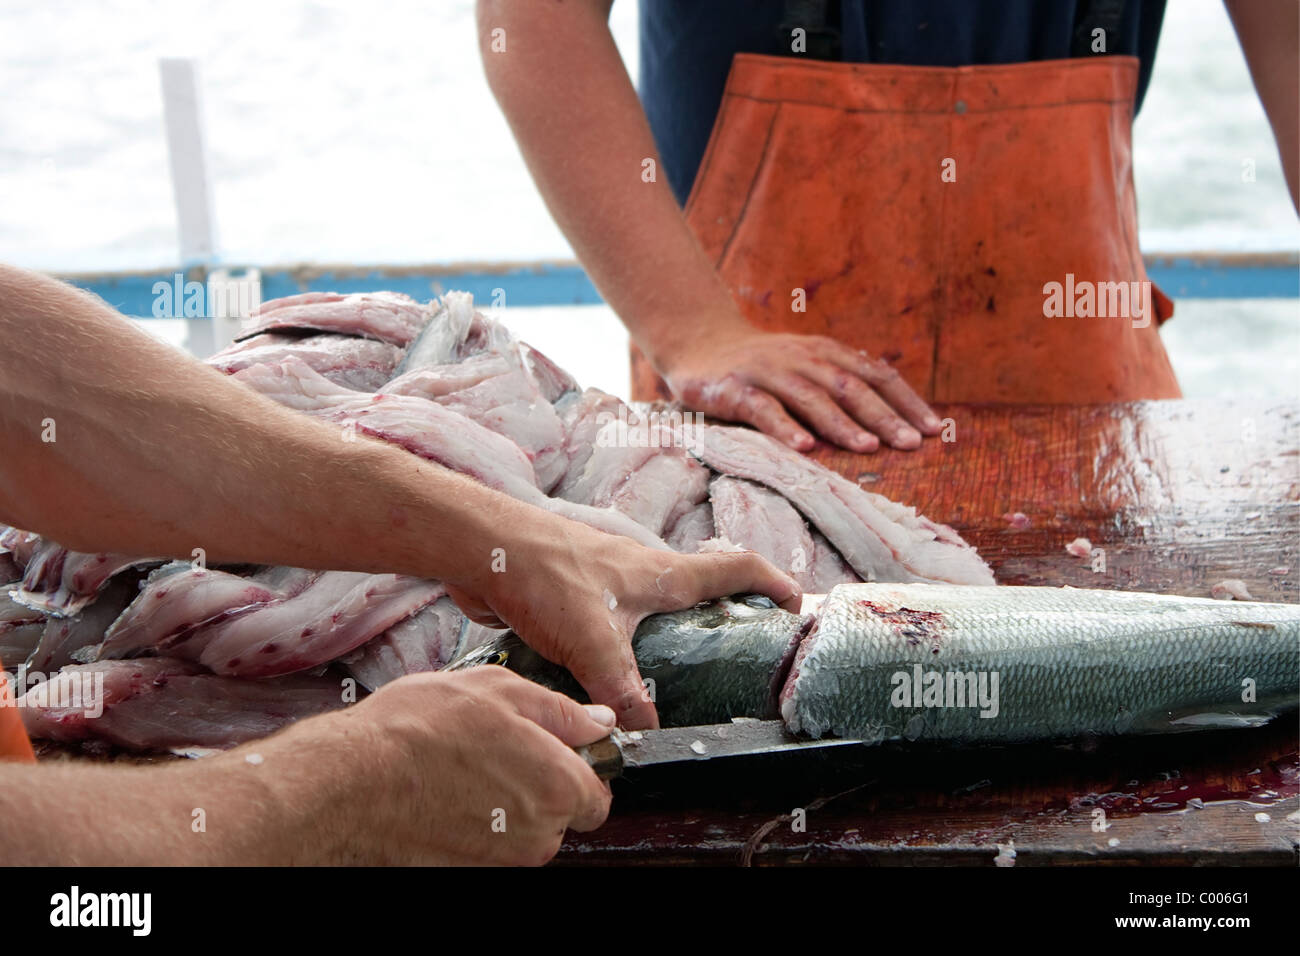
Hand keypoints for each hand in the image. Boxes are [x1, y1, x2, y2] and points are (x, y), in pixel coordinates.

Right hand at [272, 668, 615, 864]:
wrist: (351, 782)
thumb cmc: (419, 731)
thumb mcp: (501, 690)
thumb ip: (561, 711)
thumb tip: (598, 722)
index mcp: (558, 787)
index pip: (597, 794)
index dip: (580, 767)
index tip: (557, 747)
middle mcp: (537, 835)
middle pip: (560, 815)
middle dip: (541, 783)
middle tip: (499, 747)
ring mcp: (500, 859)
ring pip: (522, 829)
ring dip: (506, 800)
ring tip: (465, 764)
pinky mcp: (468, 868)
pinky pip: (488, 842)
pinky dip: (475, 818)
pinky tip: (447, 788)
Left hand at [445, 518, 801, 729]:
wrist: (481, 548)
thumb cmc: (543, 573)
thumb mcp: (591, 640)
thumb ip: (621, 691)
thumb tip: (646, 732)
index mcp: (661, 575)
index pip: (734, 569)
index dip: (772, 584)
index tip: (796, 606)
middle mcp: (641, 573)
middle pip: (699, 589)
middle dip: (724, 617)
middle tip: (737, 657)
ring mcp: (607, 582)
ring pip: (653, 609)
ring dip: (671, 635)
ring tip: (676, 679)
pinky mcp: (575, 594)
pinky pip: (613, 623)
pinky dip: (624, 646)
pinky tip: (608, 679)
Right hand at [661, 326, 940, 452]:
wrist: (699, 342)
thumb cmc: (762, 366)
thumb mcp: (806, 366)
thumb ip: (840, 385)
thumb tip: (894, 419)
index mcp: (826, 353)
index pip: (875, 375)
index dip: (905, 401)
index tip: (932, 430)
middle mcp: (802, 358)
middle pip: (850, 386)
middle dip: (883, 416)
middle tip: (911, 444)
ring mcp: (768, 372)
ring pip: (811, 398)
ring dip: (841, 423)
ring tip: (867, 448)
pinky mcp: (735, 389)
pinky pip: (764, 410)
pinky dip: (786, 429)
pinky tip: (805, 449)